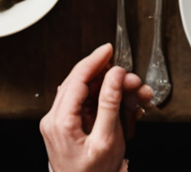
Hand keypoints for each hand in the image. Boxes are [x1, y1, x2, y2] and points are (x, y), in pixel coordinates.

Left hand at [41, 43, 155, 171]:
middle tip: (132, 81)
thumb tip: (114, 76)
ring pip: (86, 92)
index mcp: (60, 121)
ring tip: (135, 98)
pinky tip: (124, 106)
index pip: (77, 79)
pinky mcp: (66, 126)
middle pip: (81, 82)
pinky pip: (87, 105)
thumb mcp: (106, 140)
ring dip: (112, 91)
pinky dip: (106, 102)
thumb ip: (110, 104)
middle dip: (110, 78)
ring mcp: (59, 122)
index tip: (109, 49)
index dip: (95, 60)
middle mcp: (54, 119)